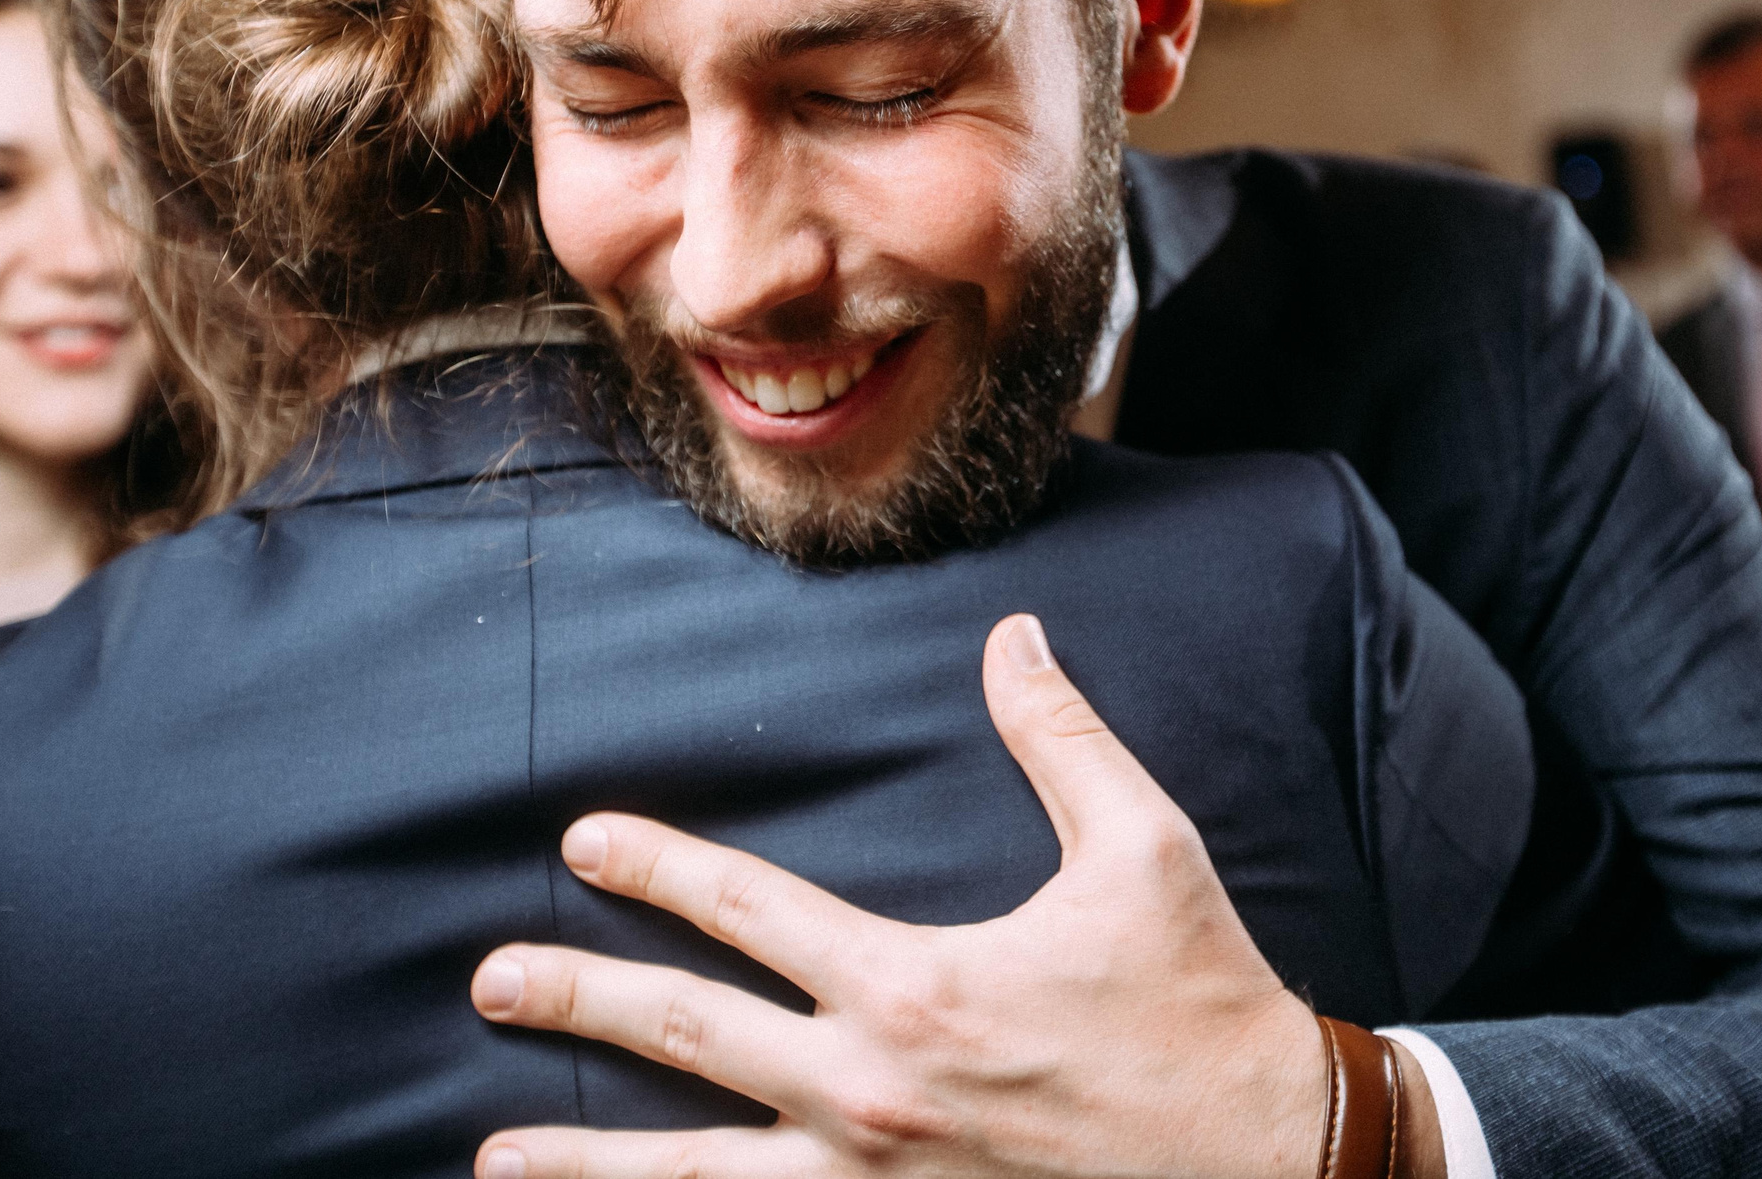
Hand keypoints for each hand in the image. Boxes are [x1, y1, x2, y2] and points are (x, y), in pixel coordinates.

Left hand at [468, 613, 1440, 1178]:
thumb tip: (1011, 637)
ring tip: (497, 1154)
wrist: (1272, 1164)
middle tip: (489, 980)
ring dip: (590, 1161)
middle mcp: (871, 1097)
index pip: (749, 911)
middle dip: (580, 1001)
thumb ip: (1061, 741)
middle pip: (690, 1037)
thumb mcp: (1144, 850)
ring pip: (696, 1177)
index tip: (583, 842)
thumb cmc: (1202, 1004)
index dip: (656, 869)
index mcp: (918, 988)